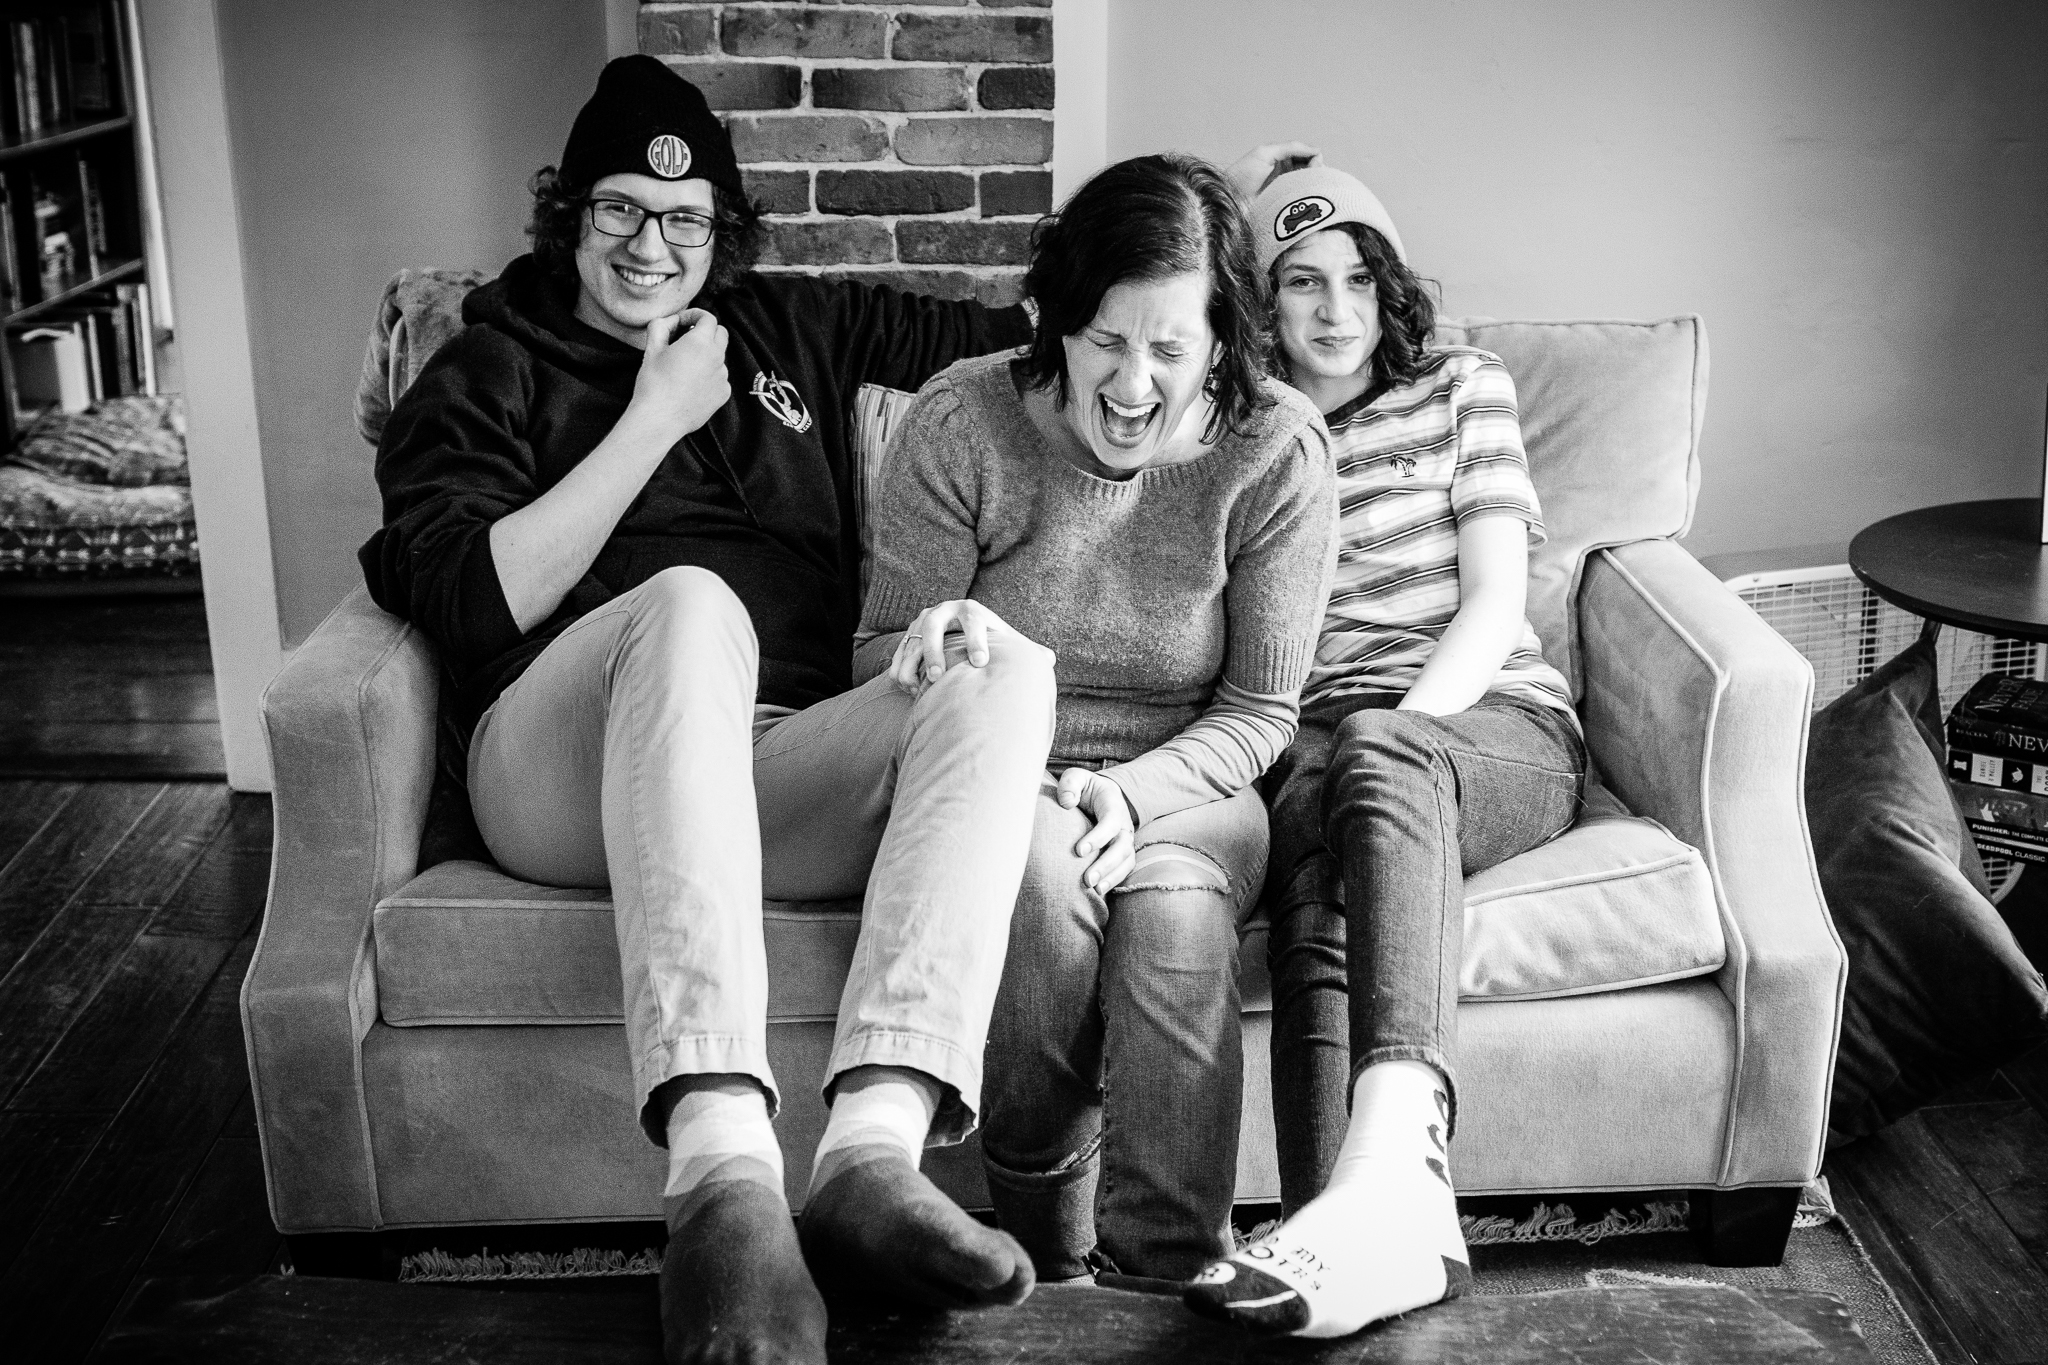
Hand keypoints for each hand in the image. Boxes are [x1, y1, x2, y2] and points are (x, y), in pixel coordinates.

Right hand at [631, 308, 729, 438]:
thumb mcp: (651, 349)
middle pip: (721, 334)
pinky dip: (709, 376)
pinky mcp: (724, 393)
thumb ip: (660, 327)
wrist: (660, 418)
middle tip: (688, 337)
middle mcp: (717, 357)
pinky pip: (719, 378)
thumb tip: (667, 321)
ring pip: (720, 357)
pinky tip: (691, 385)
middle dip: (707, 331)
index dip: (695, 315)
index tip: (683, 322)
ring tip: (685, 367)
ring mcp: (722, 377)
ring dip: (707, 355)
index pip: (708, 318)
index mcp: (700, 342)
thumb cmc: (653, 383)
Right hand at [889, 599, 1016, 692]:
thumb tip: (1050, 659)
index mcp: (970, 611)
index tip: (981, 663)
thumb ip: (1024, 651)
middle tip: (938, 678)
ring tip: (914, 689)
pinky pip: (898, 652)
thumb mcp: (1004, 642)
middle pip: (934, 626)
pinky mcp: (907, 637)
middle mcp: (942, 611)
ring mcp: (921, 622)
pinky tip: (905, 689)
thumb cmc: (988, 641)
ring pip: (911, 640)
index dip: (976, 640)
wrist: (958, 631)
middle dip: (934, 652)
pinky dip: (899, 669)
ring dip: (911, 664)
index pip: (973, 619)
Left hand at [1057, 767, 1135, 892]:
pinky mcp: (1122, 854)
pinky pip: (1123, 870)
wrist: (1102, 796)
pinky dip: (1114, 882)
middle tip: (1087, 880)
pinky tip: (1098, 894)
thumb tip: (1067, 803)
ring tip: (1094, 890)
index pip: (1110, 823)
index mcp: (1113, 805)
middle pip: (1122, 847)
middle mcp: (1123, 825)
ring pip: (1126, 862)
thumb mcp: (1077, 778)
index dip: (1098, 837)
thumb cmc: (1085, 788)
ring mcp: (1125, 841)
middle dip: (1106, 865)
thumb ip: (1070, 785)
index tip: (1079, 851)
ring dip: (1112, 877)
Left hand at [1223, 141, 1322, 198]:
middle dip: (1318, 173)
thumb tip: (1317, 150)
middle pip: (1314, 172)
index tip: (1314, 165)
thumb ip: (1291, 147)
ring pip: (1311, 188)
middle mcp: (1287, 176)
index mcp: (1283, 161)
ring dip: (1314, 187)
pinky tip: (1305, 201)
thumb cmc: (1240, 176)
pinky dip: (1308, 201)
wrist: (1227, 201)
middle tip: (1311, 179)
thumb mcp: (1265, 154)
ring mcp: (1286, 193)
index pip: (1310, 157)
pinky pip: (1303, 205)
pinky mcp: (1284, 210)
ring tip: (1307, 190)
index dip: (1315, 159)